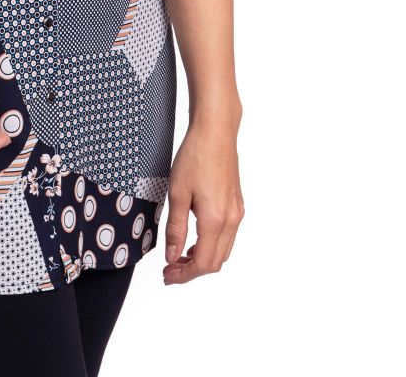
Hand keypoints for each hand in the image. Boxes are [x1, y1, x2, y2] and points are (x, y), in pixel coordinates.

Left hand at [162, 115, 243, 284]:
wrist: (215, 131)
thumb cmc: (195, 156)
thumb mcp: (177, 193)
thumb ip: (176, 228)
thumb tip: (172, 256)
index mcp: (216, 220)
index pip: (203, 264)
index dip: (184, 275)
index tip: (168, 275)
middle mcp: (232, 220)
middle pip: (215, 262)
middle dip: (192, 270)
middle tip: (170, 268)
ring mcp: (237, 212)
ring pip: (223, 250)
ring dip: (203, 258)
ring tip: (179, 255)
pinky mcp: (237, 204)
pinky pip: (228, 235)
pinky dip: (212, 245)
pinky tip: (195, 237)